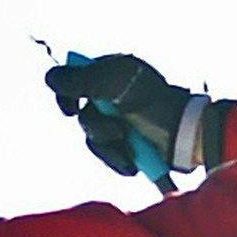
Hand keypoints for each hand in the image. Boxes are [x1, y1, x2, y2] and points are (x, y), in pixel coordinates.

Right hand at [44, 49, 227, 183]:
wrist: (186, 136)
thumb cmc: (156, 104)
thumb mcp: (115, 85)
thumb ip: (82, 80)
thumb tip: (50, 78)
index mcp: (111, 74)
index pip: (73, 81)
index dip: (66, 95)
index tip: (70, 109)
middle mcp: (113, 97)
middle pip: (82, 117)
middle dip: (98, 128)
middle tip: (118, 131)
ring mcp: (120, 122)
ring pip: (93, 140)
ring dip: (109, 148)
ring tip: (129, 148)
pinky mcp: (127, 145)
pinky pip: (108, 156)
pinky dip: (118, 161)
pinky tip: (133, 163)